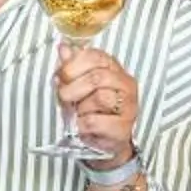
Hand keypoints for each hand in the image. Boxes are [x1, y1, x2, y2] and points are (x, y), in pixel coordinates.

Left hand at [57, 45, 141, 164]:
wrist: (105, 143)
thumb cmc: (91, 111)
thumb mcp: (78, 87)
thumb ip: (71, 67)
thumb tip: (63, 47)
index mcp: (114, 69)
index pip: (96, 56)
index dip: (74, 65)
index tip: (61, 76)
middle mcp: (126, 84)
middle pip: (98, 77)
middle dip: (74, 88)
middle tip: (64, 97)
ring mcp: (129, 106)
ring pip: (100, 98)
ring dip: (81, 108)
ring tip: (79, 113)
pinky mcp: (124, 127)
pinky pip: (96, 121)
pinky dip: (82, 125)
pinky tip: (82, 126)